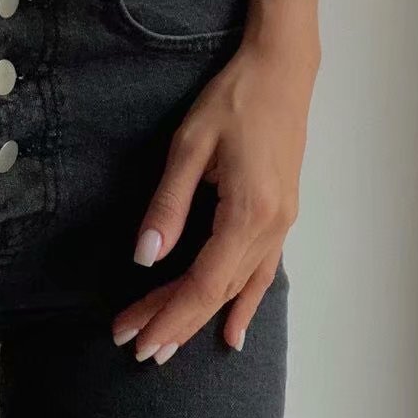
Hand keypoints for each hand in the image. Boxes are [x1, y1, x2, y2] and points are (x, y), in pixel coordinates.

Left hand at [110, 32, 316, 363]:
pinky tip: (234, 330)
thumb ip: (168, 205)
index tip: (136, 337)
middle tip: (136, 346)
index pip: (202, 283)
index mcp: (248, 214)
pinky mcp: (281, 215)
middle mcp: (271, 228)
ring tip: (169, 345)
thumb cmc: (233, 100)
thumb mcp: (191, 146)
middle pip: (218, 291)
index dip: (167, 314)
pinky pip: (262, 272)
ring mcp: (281, 225)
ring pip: (238, 286)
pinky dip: (245, 303)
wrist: (282, 71)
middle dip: (175, 321)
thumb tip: (145, 258)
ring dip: (201, 317)